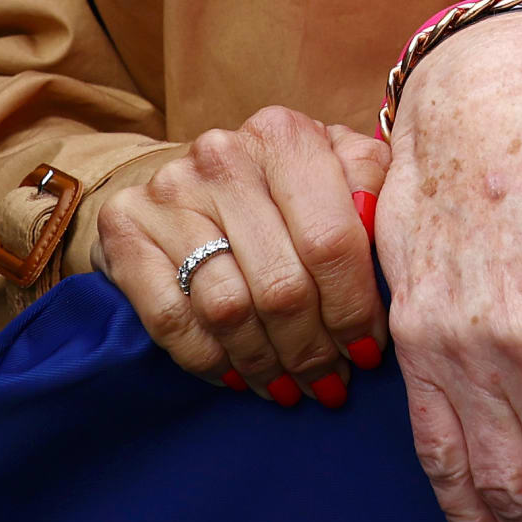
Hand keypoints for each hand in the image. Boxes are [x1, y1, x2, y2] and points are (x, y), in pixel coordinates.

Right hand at [91, 104, 389, 403]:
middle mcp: (223, 156)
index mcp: (285, 135)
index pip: (332, 241)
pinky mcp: (125, 230)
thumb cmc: (279, 187)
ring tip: (289, 385)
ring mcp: (168, 192)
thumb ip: (372, 196)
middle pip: (282, 284)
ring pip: (229, 308)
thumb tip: (395, 258)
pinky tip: (238, 376)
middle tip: (329, 381)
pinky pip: (172, 321)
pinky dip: (210, 360)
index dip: (355, 308)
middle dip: (313, 347)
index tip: (370, 350)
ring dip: (265, 361)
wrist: (181, 181)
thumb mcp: (334, 173)